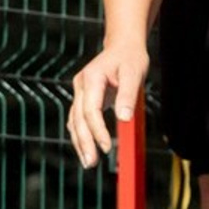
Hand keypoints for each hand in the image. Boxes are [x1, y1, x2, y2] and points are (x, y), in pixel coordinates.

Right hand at [68, 44, 148, 167]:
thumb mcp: (134, 73)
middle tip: (92, 163)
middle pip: (78, 119)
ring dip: (80, 143)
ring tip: (89, 162)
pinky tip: (85, 149)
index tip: (107, 147)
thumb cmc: (130, 57)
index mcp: (91, 78)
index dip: (97, 130)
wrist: (122, 45)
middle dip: (84, 143)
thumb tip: (124, 119)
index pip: (90, 110)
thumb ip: (127, 96)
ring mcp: (80, 93)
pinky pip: (78, 120)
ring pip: (74, 122)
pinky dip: (81, 135)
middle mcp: (81, 86)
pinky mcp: (83, 98)